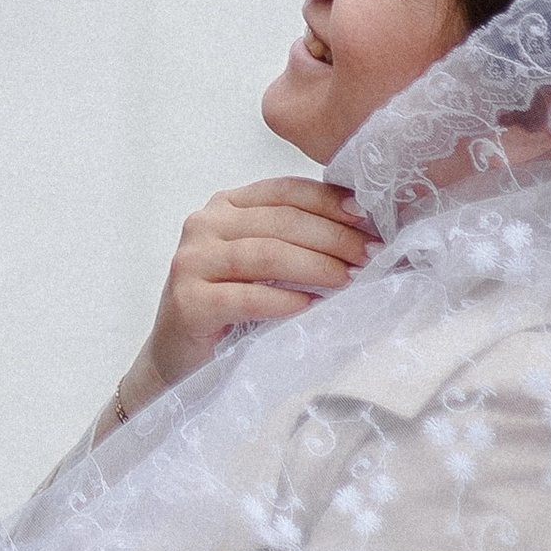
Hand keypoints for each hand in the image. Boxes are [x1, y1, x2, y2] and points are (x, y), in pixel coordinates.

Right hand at [118, 177, 375, 411]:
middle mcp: (203, 225)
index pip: (283, 190)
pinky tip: (312, 307)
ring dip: (315, 265)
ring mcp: (191, 262)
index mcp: (225, 206)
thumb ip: (292, 240)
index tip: (367, 218)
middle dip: (333, 236)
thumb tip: (361, 233)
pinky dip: (283, 300)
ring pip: (265, 253)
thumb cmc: (230, 310)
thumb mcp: (260, 264)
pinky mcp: (188, 302)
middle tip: (371, 254)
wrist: (178, 360)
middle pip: (279, 221)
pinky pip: (246, 297)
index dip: (328, 201)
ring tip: (350, 279)